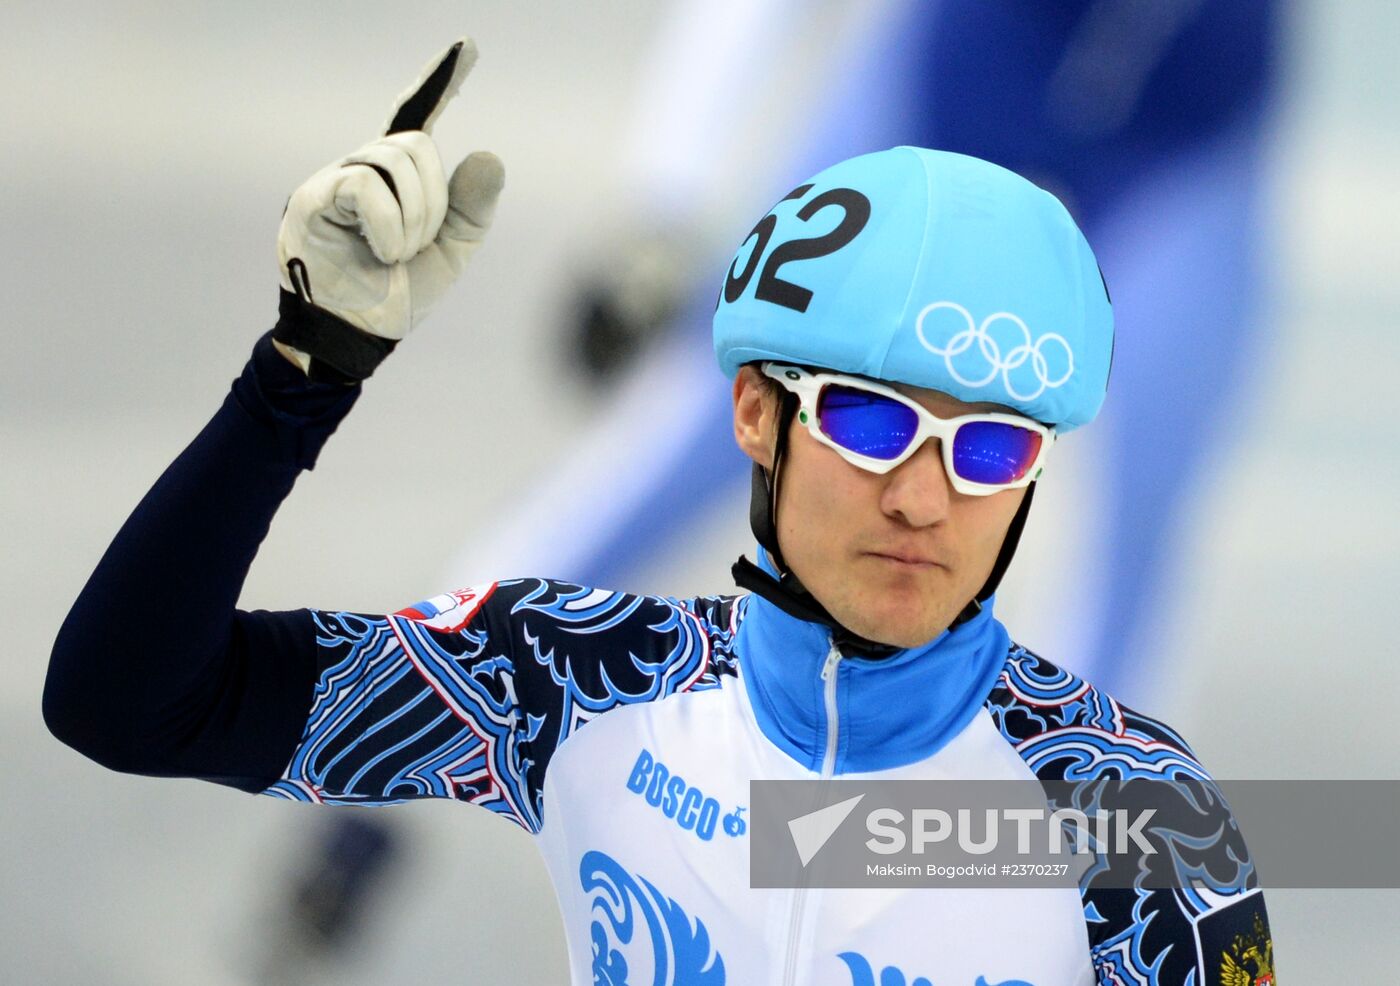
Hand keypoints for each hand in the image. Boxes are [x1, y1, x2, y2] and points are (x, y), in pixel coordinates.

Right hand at [273, 37, 503, 380]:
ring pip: (393, 161)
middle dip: (433, 203)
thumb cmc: (399, 295)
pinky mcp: (312, 198)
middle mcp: (362, 168)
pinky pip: (366, 184)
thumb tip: (488, 156)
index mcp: (395, 178)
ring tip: (394, 255)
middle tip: (414, 247)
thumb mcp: (450, 251)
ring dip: (412, 218)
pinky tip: (382, 252)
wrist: (359, 336)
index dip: (441, 80)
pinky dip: (389, 223)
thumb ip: (471, 206)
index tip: (468, 46)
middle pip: (416, 145)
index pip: (418, 116)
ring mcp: (333, 179)